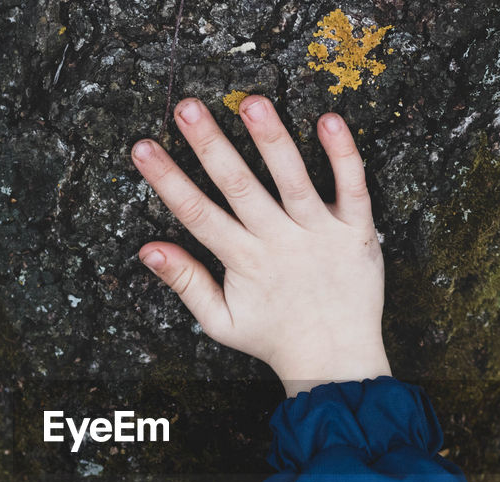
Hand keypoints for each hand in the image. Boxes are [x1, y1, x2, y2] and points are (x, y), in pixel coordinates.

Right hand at [131, 95, 389, 395]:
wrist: (337, 360)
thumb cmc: (275, 338)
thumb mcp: (221, 321)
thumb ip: (186, 283)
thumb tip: (148, 249)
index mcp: (244, 261)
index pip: (197, 213)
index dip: (167, 180)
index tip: (143, 147)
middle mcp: (279, 241)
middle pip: (238, 186)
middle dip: (210, 145)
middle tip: (187, 107)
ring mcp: (319, 233)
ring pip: (293, 179)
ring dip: (271, 140)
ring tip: (252, 103)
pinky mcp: (356, 231)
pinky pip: (352, 187)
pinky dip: (342, 154)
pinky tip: (329, 120)